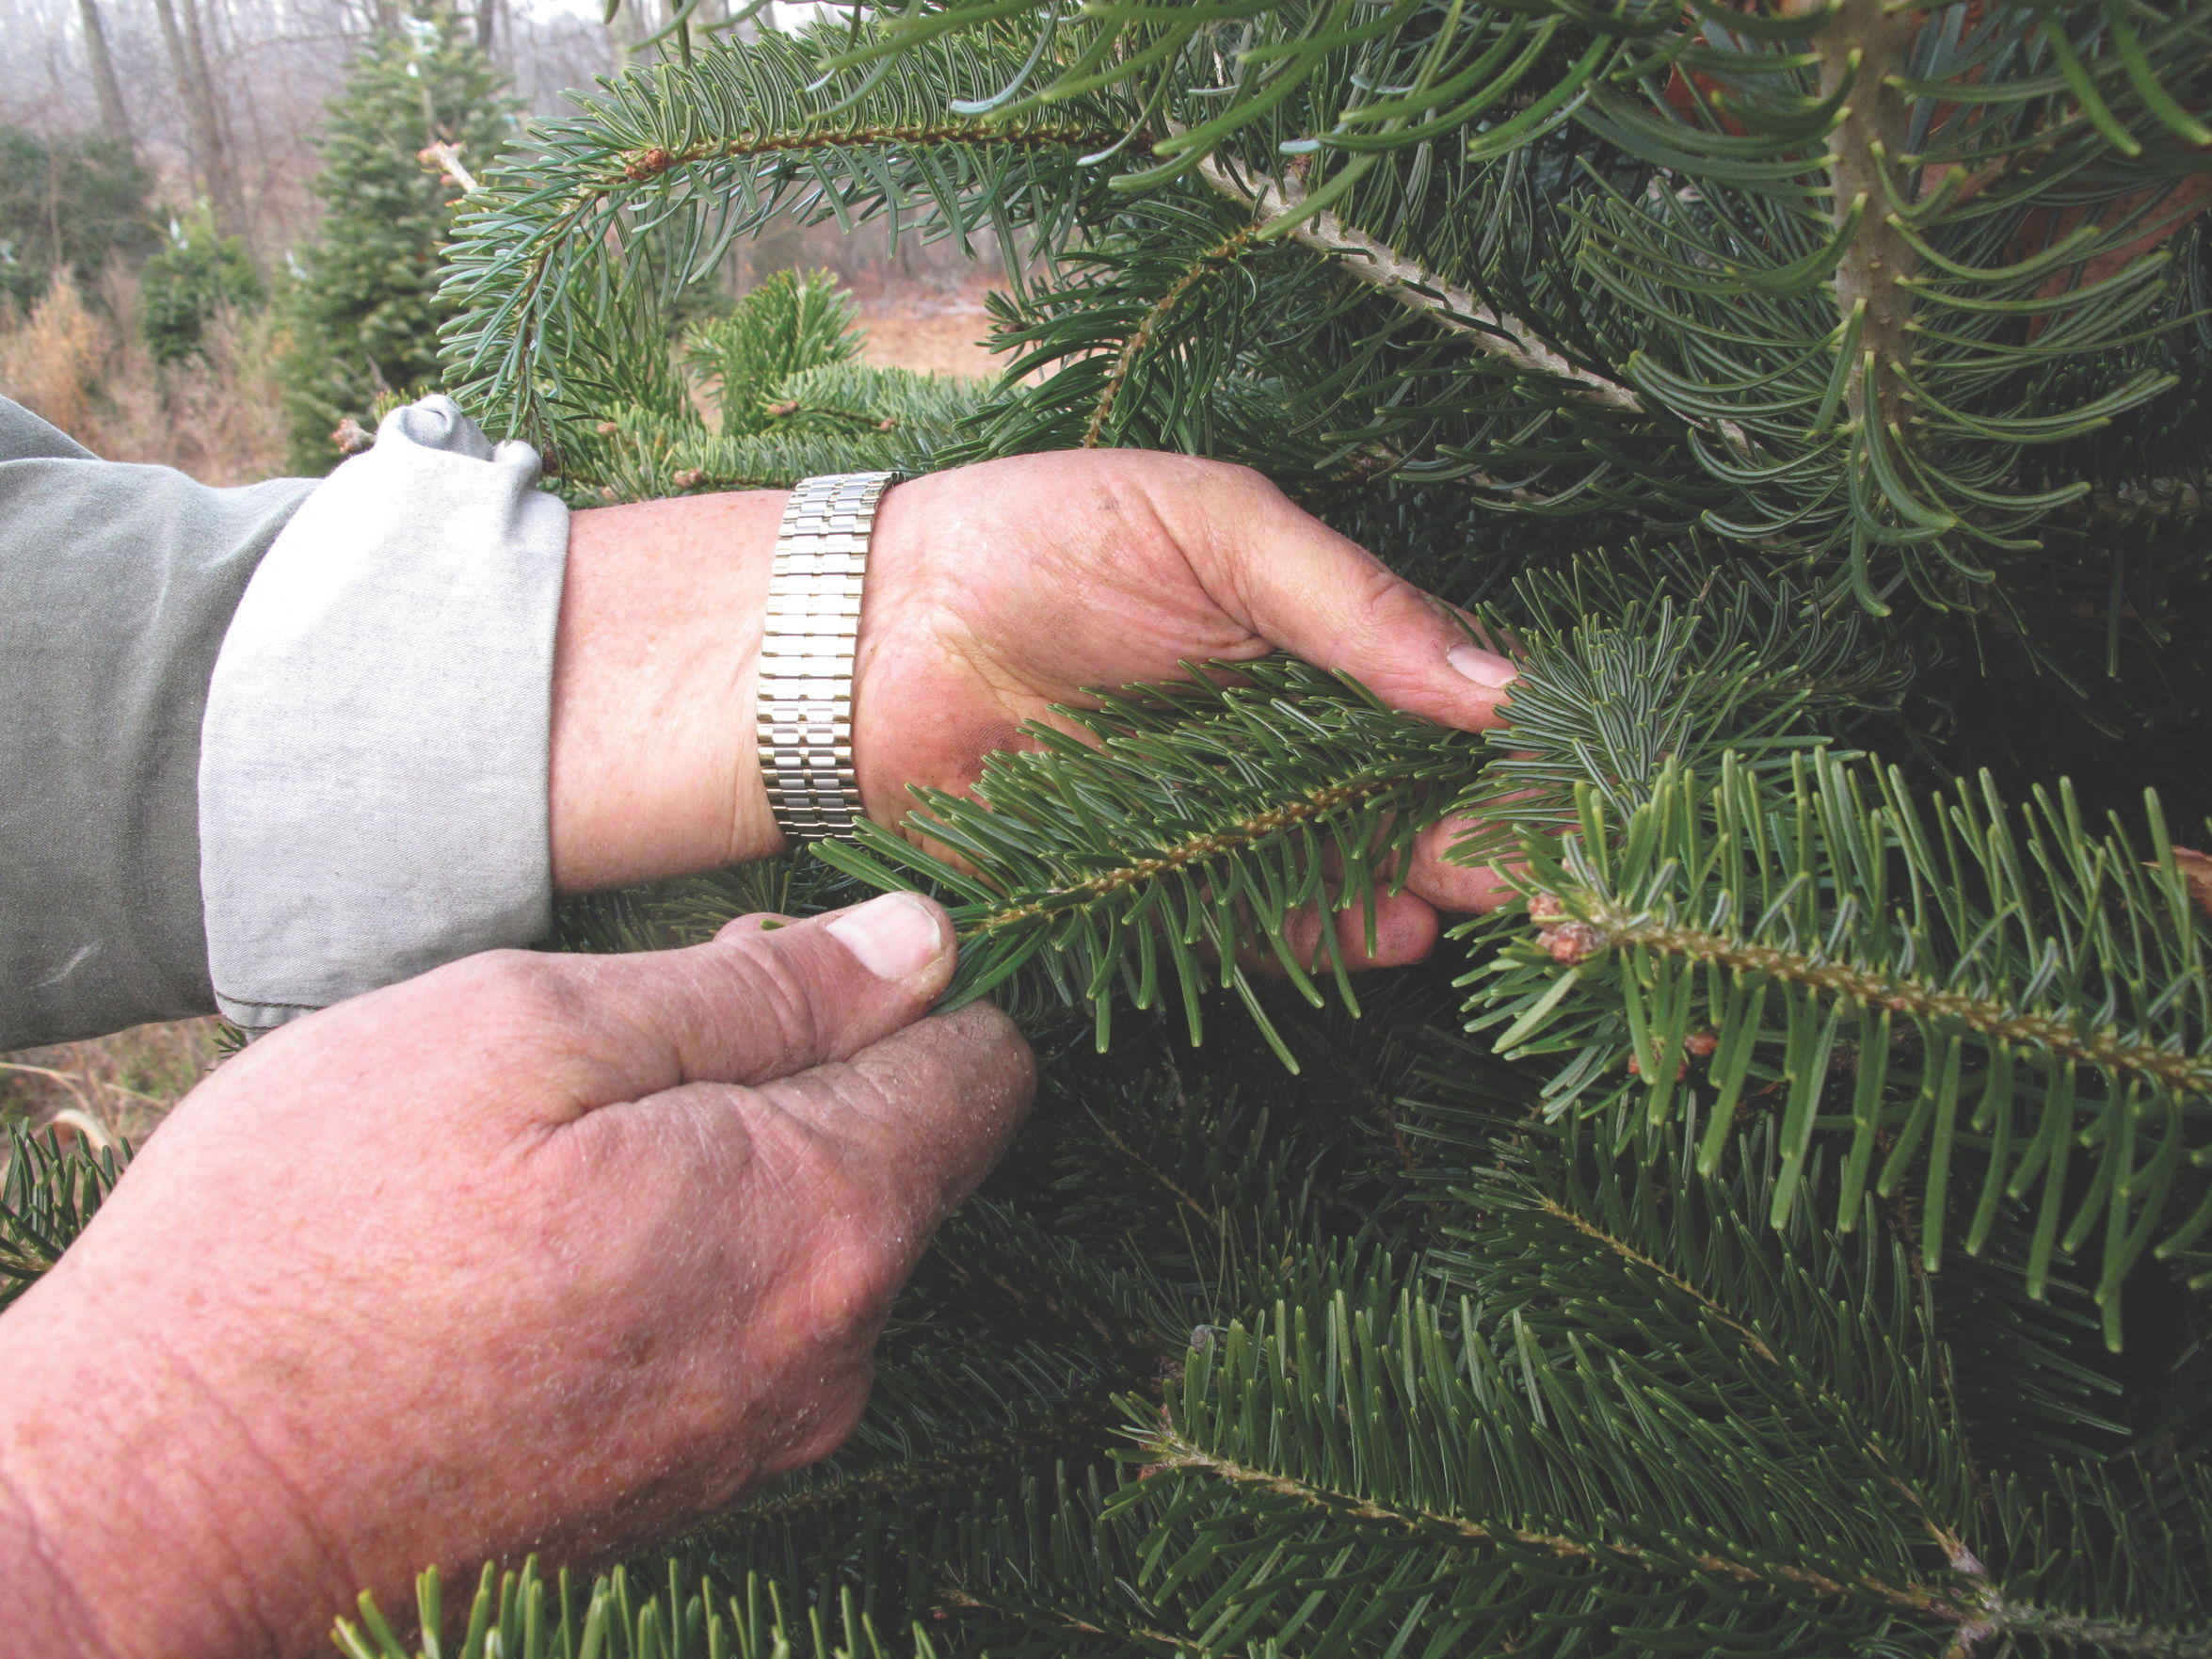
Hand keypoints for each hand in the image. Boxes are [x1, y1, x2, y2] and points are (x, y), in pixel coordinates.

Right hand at [0, 893, 1032, 1658]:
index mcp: (824, 1220)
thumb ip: (760, 991)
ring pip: (825, 1240)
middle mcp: (830, 1350)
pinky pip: (751, 1326)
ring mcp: (761, 1435)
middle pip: (910, 1153)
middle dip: (812, 1064)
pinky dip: (696, 1255)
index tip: (790, 947)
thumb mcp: (531, 1031)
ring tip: (575, 1132)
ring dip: (743, 1159)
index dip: (903, 978)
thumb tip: (923, 946)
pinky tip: (563, 1230)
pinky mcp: (684, 1483)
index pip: (982, 1065)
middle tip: (638, 1027)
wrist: (168, 1498)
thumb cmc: (322, 1236)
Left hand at [552, 453, 1518, 953]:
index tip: (1581, 781)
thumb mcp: (1213, 528)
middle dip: (1489, 836)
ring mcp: (1218, 818)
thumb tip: (1500, 682)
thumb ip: (1351, 604)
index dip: (1510, 744)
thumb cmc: (1036, 542)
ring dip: (1423, 889)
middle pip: (1408, 795)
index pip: (1438, 698)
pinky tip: (1389, 934)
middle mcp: (1277, 736)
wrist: (866, 633)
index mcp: (1304, 638)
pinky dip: (1318, 934)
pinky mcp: (1154, 887)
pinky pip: (1253, 923)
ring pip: (1346, 865)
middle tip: (1565, 877)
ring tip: (1495, 907)